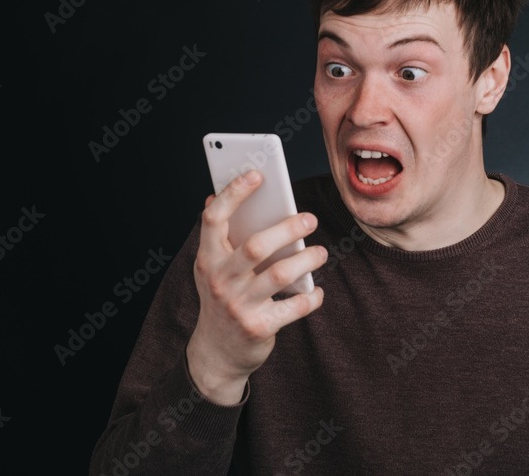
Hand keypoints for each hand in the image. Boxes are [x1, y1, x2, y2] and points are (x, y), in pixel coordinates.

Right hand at [185, 169, 325, 403]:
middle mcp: (219, 280)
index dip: (234, 193)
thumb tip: (215, 195)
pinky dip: (311, 297)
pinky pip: (293, 307)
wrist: (216, 354)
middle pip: (256, 245)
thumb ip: (218, 237)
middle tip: (310, 218)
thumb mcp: (212, 269)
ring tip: (321, 252)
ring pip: (280, 273)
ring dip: (307, 259)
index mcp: (207, 259)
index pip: (214, 218)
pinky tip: (317, 291)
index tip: (257, 174)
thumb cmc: (222, 299)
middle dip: (288, 228)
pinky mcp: (258, 328)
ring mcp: (238, 305)